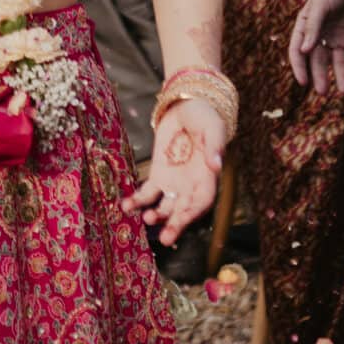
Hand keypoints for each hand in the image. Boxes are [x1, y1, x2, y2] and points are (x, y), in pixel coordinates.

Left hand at [122, 97, 224, 244]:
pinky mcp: (157, 174)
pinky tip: (127, 205)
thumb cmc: (205, 118)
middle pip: (184, 210)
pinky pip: (147, 192)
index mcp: (208, 178)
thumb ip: (214, 147)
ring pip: (165, 206)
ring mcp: (173, 182)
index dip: (194, 211)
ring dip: (156, 215)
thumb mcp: (213, 129)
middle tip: (165, 238)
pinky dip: (137, 200)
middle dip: (175, 224)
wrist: (187, 106)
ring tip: (146, 217)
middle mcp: (191, 185)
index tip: (184, 217)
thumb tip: (217, 165)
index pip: (202, 201)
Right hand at [289, 0, 343, 96]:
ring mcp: (343, 37)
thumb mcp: (321, 4)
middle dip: (321, 77)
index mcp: (309, 25)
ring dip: (342, 77)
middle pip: (320, 60)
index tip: (303, 82)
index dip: (299, 66)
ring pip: (341, 63)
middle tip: (323, 92)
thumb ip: (313, 27)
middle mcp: (324, 34)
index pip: (299, 50)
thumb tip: (303, 51)